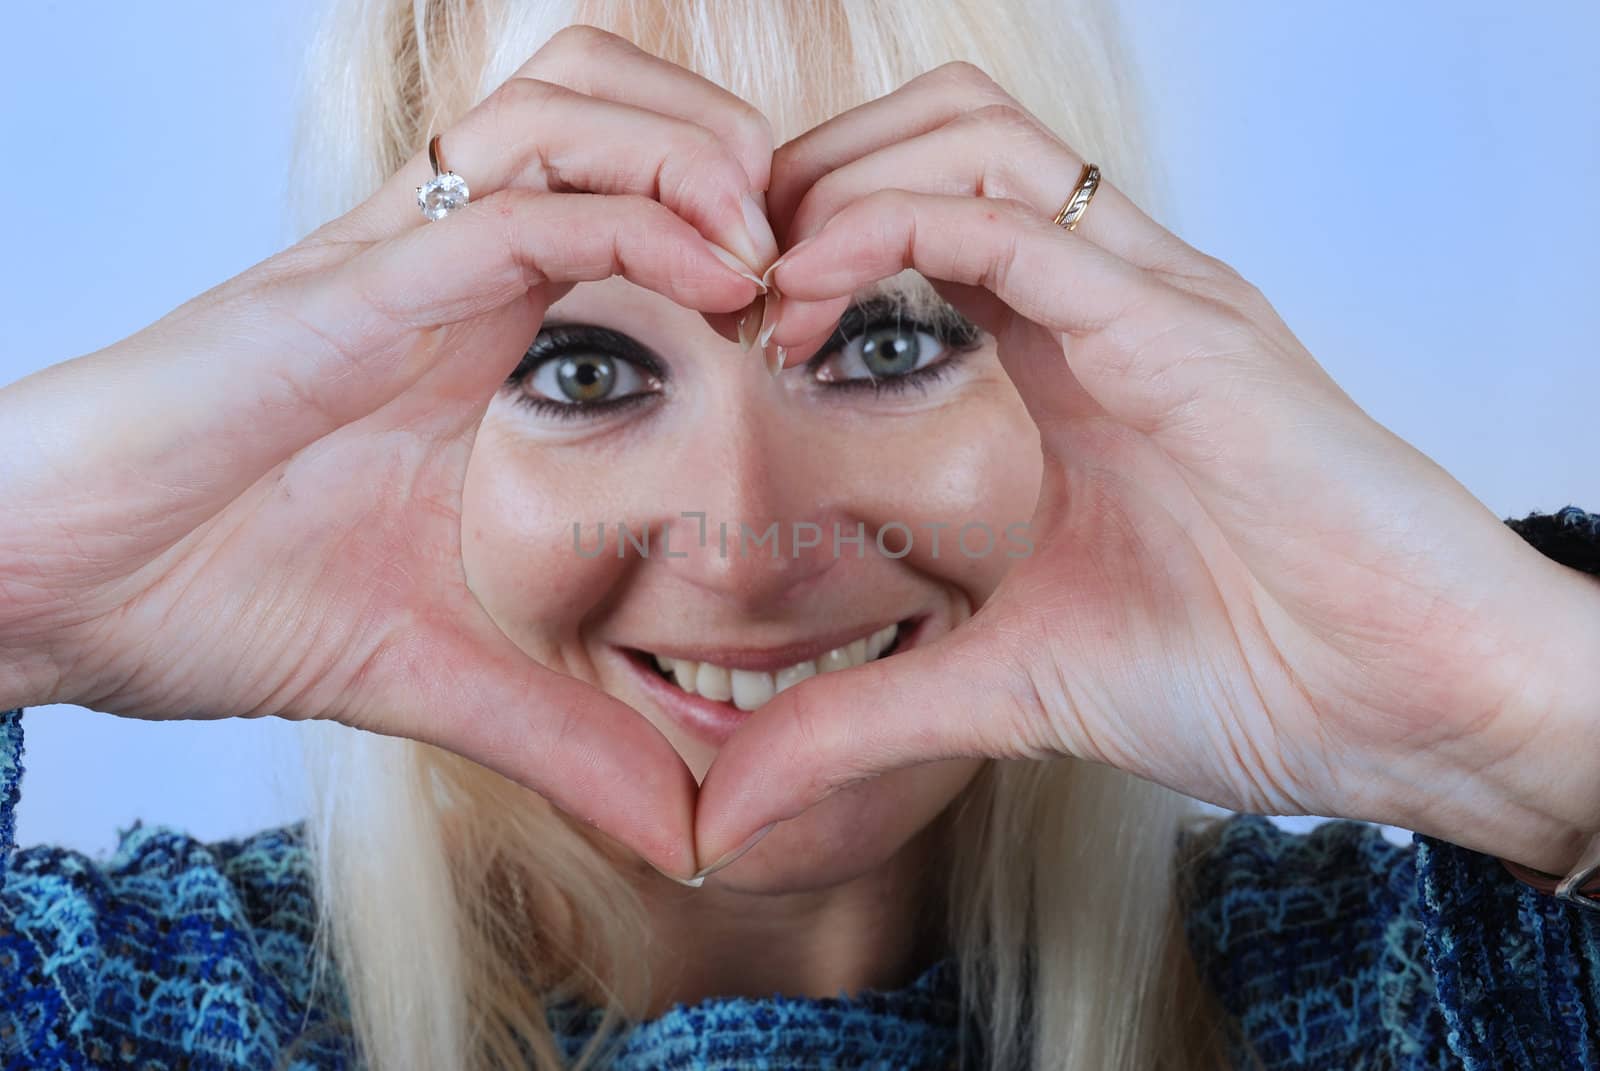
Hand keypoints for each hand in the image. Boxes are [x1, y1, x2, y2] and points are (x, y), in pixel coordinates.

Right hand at [0, 26, 774, 880]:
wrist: (51, 588)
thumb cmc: (222, 596)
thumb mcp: (447, 676)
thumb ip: (575, 735)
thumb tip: (695, 830)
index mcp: (475, 329)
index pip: (628, 192)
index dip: (743, 220)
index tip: (829, 310)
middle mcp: (446, 269)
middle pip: (608, 98)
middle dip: (730, 139)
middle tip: (814, 243)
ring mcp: (397, 263)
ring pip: (566, 103)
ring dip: (691, 145)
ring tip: (770, 234)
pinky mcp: (349, 290)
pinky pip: (509, 205)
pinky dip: (626, 213)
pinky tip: (711, 272)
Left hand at [692, 62, 1599, 874]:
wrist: (1424, 711)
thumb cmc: (1263, 675)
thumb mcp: (1009, 692)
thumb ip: (868, 719)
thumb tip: (737, 804)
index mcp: (1071, 355)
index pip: (920, 217)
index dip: (809, 242)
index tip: (733, 328)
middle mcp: (1109, 299)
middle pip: (938, 132)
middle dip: (809, 175)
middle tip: (724, 272)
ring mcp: (1152, 299)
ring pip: (972, 135)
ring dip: (840, 181)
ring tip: (764, 280)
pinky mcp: (1184, 331)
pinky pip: (1020, 224)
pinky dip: (895, 228)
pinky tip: (811, 298)